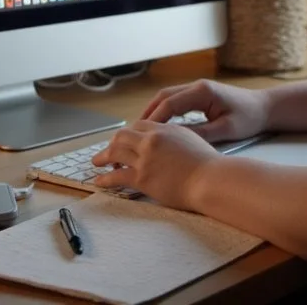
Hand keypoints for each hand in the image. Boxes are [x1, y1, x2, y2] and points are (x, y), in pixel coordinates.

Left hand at [91, 120, 218, 208]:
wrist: (210, 178)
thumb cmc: (208, 164)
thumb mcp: (192, 140)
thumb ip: (175, 138)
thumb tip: (168, 143)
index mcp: (165, 129)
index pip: (139, 125)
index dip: (128, 133)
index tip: (123, 140)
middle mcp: (152, 139)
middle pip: (122, 135)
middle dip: (112, 143)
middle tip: (106, 151)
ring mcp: (145, 157)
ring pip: (115, 152)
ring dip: (103, 157)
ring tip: (97, 162)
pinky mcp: (142, 177)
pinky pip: (116, 176)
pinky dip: (105, 179)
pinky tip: (100, 182)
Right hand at [140, 79, 270, 142]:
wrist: (265, 108)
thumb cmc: (249, 118)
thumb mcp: (225, 130)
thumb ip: (200, 134)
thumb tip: (175, 140)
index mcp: (203, 92)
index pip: (170, 104)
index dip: (154, 120)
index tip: (142, 136)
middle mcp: (197, 86)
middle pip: (164, 96)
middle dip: (148, 114)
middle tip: (134, 133)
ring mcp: (198, 89)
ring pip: (168, 97)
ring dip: (154, 112)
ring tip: (141, 131)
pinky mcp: (200, 95)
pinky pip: (176, 101)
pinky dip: (164, 112)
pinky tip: (159, 127)